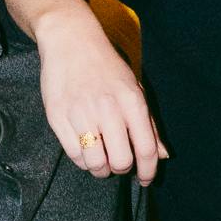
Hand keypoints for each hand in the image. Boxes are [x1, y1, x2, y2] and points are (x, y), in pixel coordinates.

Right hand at [34, 0, 166, 183]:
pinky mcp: (58, 116)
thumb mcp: (135, 90)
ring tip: (100, 160)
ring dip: (100, 169)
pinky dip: (82, 161)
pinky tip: (86, 153)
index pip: (146, 149)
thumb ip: (149, 125)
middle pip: (121, 161)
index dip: (148, 171)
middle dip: (121, 169)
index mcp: (132, 102)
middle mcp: (108, 108)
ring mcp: (81, 113)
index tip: (144, 179)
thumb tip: (162, 155)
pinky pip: (74, 154)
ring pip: (95, 162)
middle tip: (118, 163)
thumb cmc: (107, 67)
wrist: (71, 41)